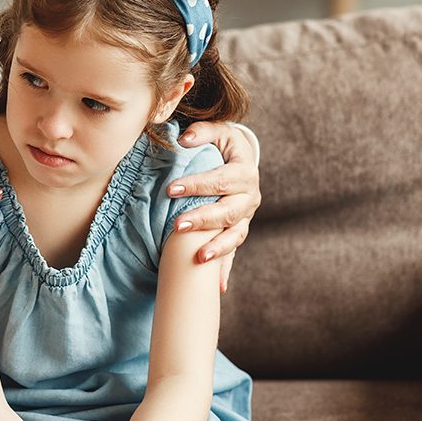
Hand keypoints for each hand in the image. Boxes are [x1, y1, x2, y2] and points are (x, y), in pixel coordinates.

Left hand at [168, 121, 260, 292]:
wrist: (240, 161)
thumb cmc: (223, 145)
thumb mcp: (217, 132)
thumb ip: (202, 132)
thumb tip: (184, 138)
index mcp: (244, 172)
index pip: (221, 180)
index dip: (197, 185)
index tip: (171, 189)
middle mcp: (249, 197)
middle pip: (228, 212)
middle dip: (203, 219)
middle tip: (177, 225)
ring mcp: (245, 218)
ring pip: (234, 236)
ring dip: (217, 248)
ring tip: (198, 258)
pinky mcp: (239, 231)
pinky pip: (233, 252)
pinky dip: (225, 269)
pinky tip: (219, 288)